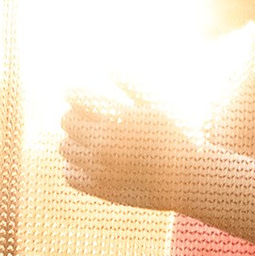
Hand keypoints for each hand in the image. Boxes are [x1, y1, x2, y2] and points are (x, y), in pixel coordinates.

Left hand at [59, 84, 196, 217]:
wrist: (190, 179)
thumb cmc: (176, 136)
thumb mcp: (158, 105)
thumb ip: (132, 84)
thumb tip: (108, 66)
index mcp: (119, 117)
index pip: (76, 97)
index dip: (74, 93)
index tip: (77, 95)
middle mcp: (107, 143)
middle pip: (66, 120)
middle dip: (74, 115)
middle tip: (86, 117)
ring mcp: (101, 168)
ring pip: (65, 148)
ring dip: (74, 140)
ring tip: (91, 139)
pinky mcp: (101, 189)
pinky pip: (70, 175)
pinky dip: (74, 166)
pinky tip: (90, 161)